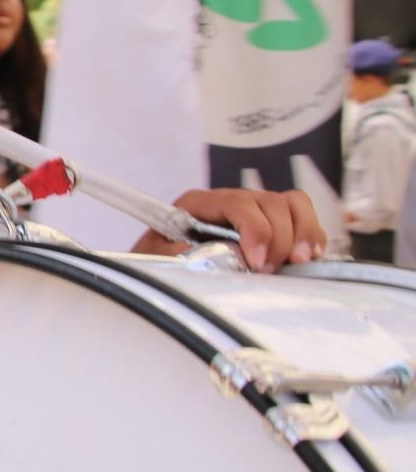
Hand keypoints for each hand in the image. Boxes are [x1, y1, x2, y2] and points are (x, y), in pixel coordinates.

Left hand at [132, 188, 325, 272]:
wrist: (159, 267)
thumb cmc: (160, 260)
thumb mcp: (160, 258)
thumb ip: (184, 253)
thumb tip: (226, 254)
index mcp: (199, 203)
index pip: (238, 203)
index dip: (255, 231)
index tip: (257, 263)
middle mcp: (229, 201)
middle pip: (271, 202)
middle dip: (279, 239)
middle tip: (270, 271)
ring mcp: (253, 210)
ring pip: (292, 204)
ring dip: (302, 233)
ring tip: (299, 261)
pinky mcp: (271, 224)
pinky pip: (302, 216)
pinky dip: (311, 234)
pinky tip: (308, 256)